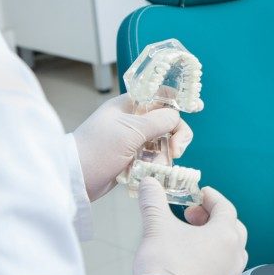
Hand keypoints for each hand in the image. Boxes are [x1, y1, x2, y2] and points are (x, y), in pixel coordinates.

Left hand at [72, 94, 193, 200]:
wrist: (76, 179)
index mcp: (130, 105)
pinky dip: (157, 165)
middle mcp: (133, 120)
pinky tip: (151, 172)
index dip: (178, 100)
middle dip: (176, 136)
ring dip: (165, 155)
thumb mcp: (131, 130)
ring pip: (164, 142)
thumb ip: (158, 120)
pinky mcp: (133, 158)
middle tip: (177, 151)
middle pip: (168, 121)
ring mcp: (133, 140)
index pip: (161, 95)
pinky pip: (155, 158)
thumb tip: (176, 116)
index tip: (197, 108)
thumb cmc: (97, 149)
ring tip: (156, 166)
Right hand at [133, 177, 247, 274]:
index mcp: (225, 235)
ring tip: (191, 240)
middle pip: (231, 228)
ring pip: (230, 251)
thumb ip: (154, 202)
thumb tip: (150, 184)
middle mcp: (235, 256)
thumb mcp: (156, 227)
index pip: (225, 207)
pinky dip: (213, 263)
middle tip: (191, 217)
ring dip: (214, 241)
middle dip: (211, 218)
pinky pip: (224, 272)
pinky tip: (194, 265)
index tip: (200, 194)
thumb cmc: (165, 270)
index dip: (211, 198)